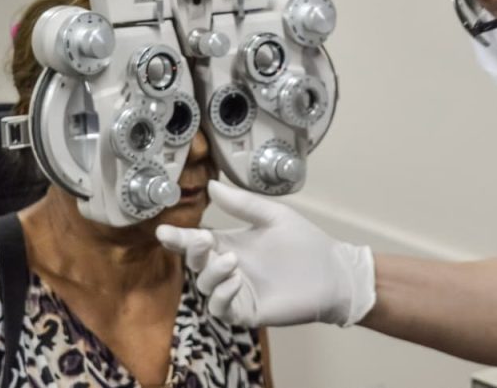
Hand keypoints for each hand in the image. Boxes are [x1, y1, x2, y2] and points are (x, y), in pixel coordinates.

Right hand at [156, 180, 375, 327]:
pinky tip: (235, 280)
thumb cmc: (305, 242)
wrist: (333, 271)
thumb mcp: (273, 216)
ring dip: (211, 274)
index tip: (163, 231)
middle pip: (196, 264)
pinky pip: (222, 309)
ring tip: (231, 260)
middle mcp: (229, 268)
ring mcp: (237, 292)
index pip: (197, 242)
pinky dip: (222, 296)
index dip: (179, 238)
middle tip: (202, 239)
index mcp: (231, 244)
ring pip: (206, 288)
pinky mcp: (248, 311)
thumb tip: (211, 185)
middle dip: (192, 253)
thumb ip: (243, 204)